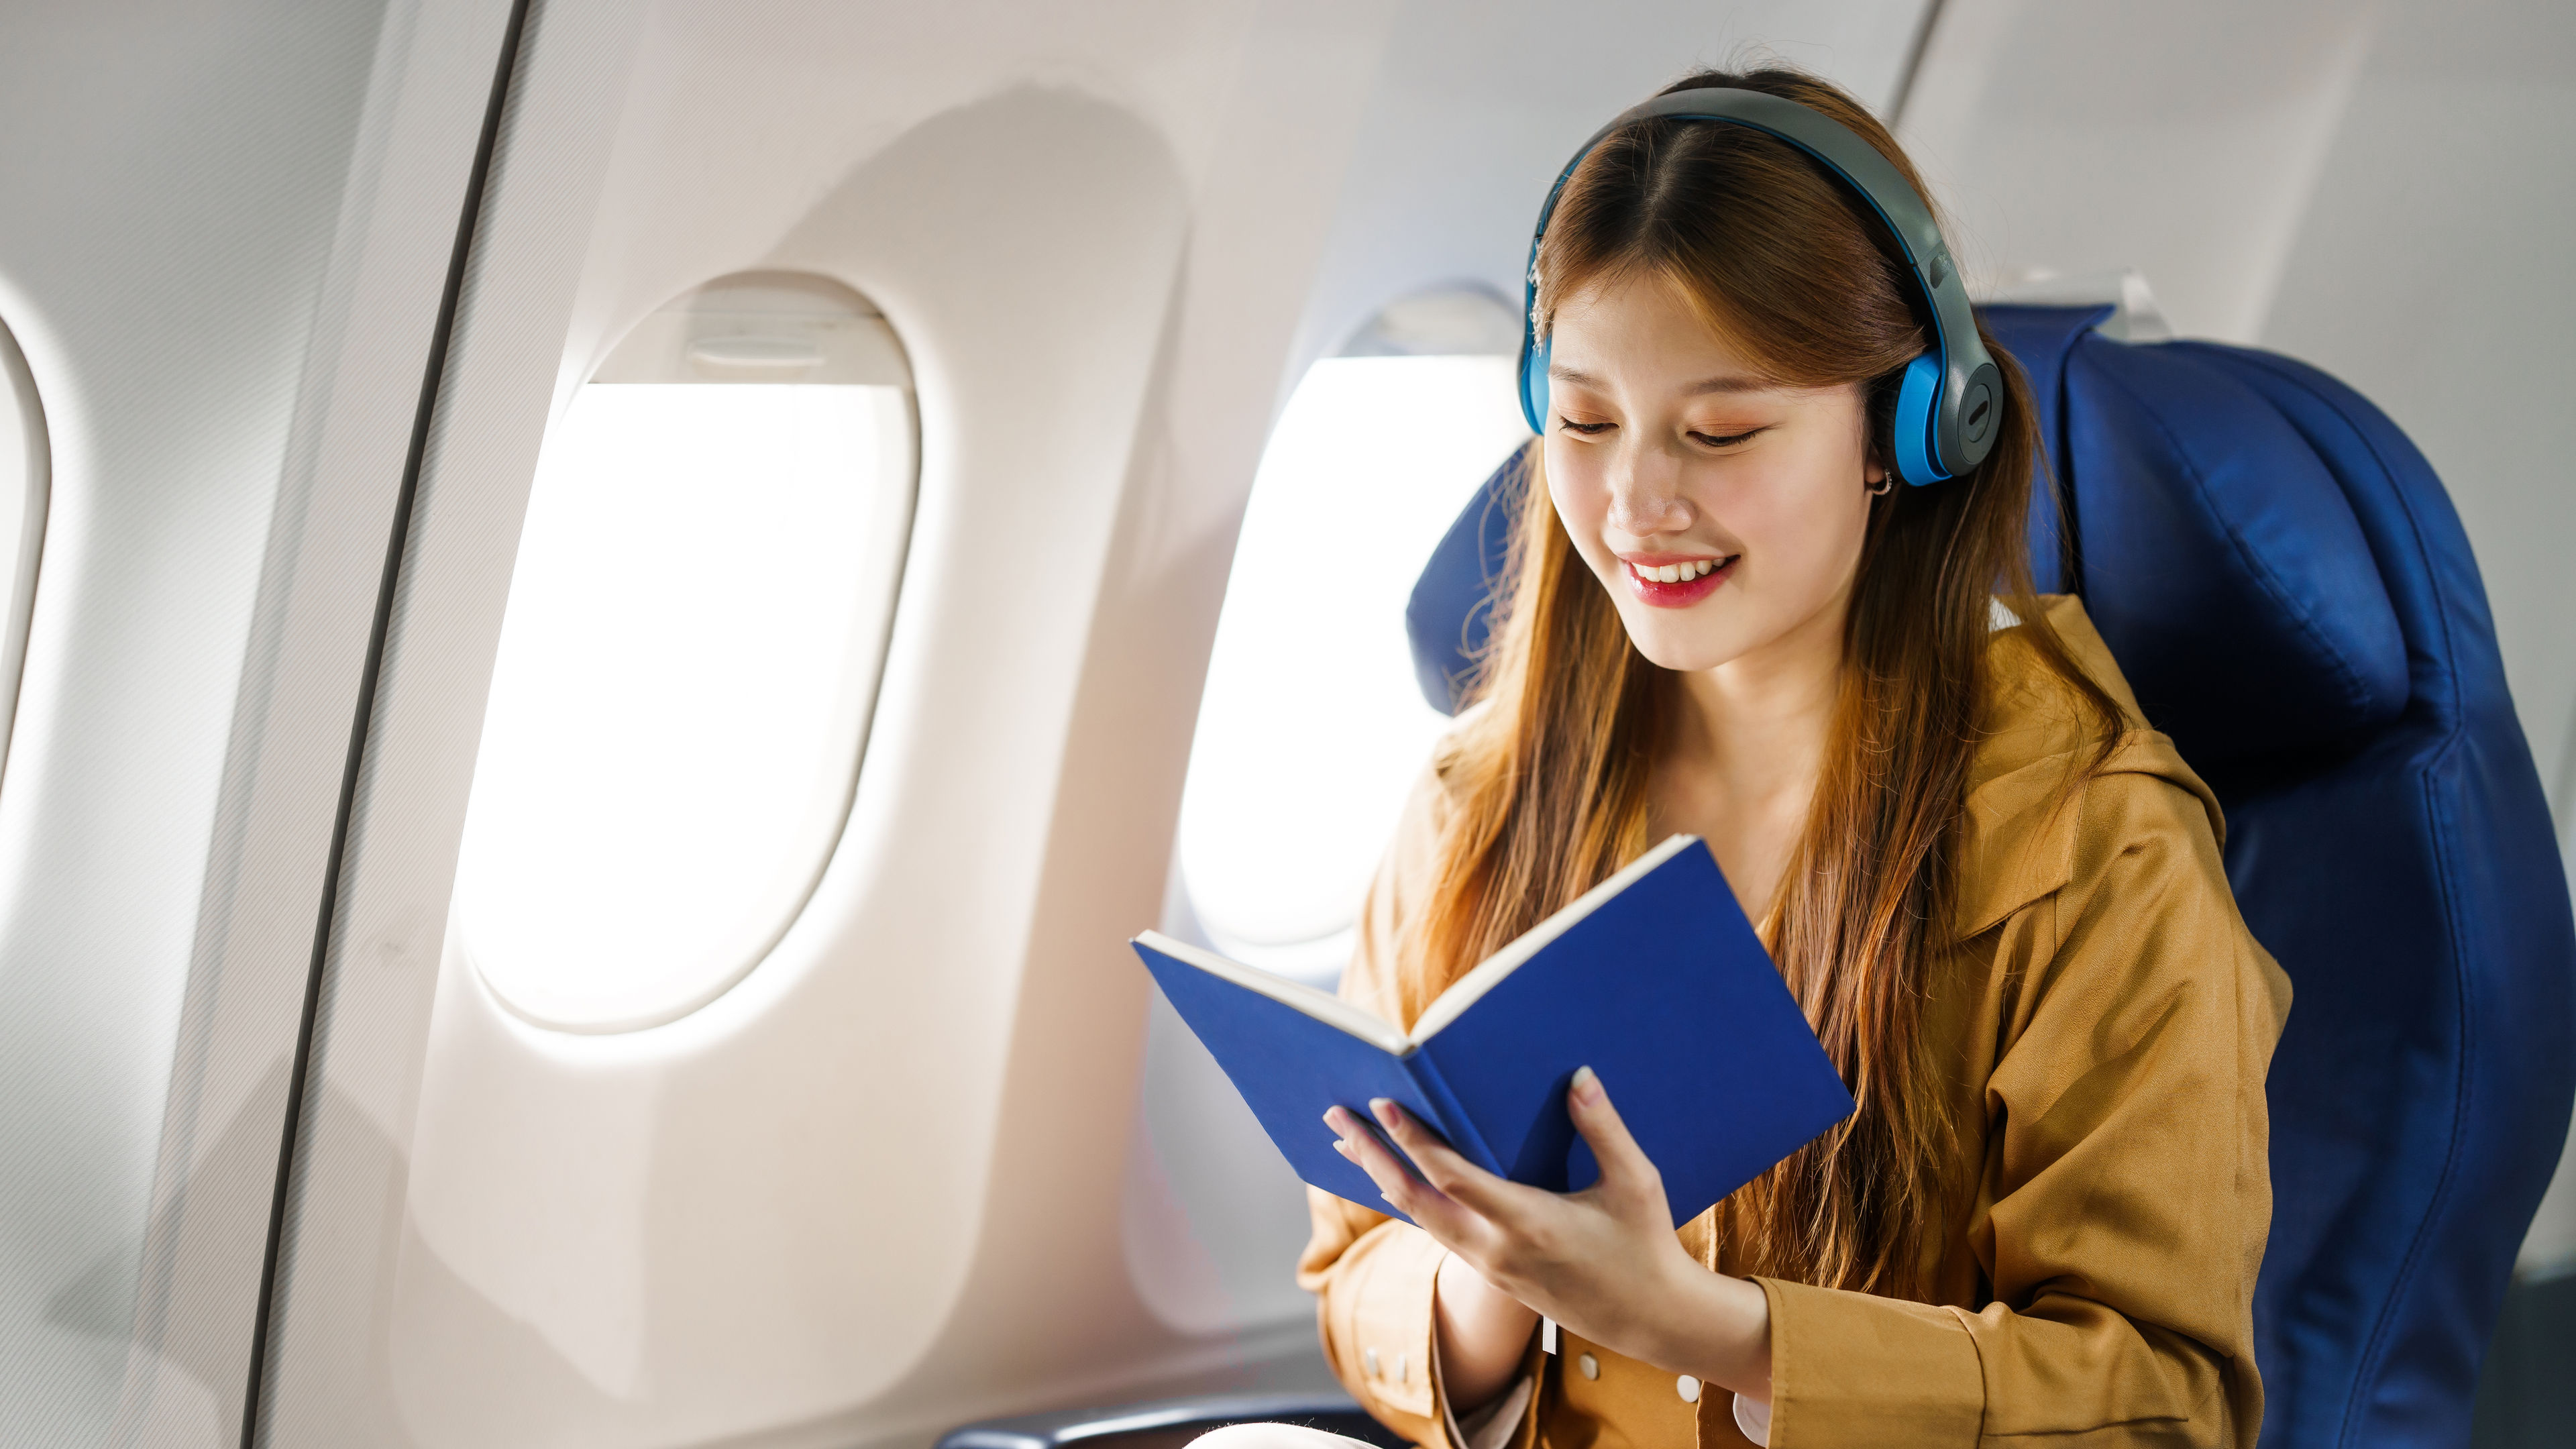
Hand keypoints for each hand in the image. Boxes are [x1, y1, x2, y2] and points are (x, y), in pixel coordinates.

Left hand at [1323, 1067, 1771, 1399]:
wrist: (1651, 1319)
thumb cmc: (1646, 1246)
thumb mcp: (1635, 1183)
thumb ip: (1603, 1127)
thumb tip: (1578, 1075)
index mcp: (1530, 1223)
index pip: (1452, 1177)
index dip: (1413, 1139)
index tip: (1381, 1104)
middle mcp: (1497, 1249)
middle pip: (1414, 1201)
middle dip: (1371, 1157)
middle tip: (1335, 1119)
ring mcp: (1490, 1266)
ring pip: (1419, 1219)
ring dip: (1381, 1179)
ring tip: (1348, 1143)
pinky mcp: (1492, 1274)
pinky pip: (1436, 1232)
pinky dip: (1408, 1201)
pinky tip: (1392, 1181)